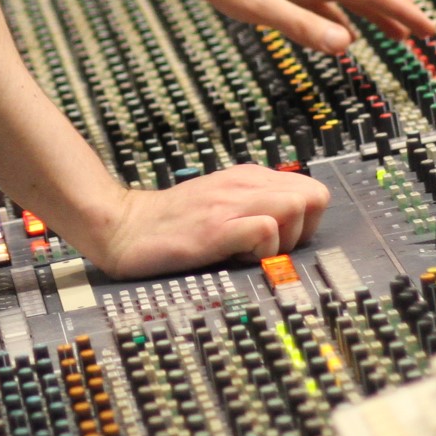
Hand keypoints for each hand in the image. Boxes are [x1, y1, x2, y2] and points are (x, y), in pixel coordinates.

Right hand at [89, 165, 330, 278]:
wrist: (121, 227)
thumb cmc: (171, 223)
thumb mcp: (221, 203)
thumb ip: (254, 205)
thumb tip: (293, 223)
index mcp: (247, 177)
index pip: (313, 191)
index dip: (308, 221)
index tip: (282, 239)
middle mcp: (243, 184)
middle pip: (314, 197)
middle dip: (303, 230)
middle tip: (270, 248)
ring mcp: (229, 204)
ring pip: (296, 207)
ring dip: (284, 240)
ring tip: (251, 252)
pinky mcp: (215, 228)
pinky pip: (267, 231)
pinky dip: (262, 251)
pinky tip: (237, 258)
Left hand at [164, 0, 430, 56]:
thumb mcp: (255, 6)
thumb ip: (300, 25)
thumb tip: (349, 44)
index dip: (403, 11)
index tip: (430, 31)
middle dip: (399, 11)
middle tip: (425, 35)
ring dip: (375, 16)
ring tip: (397, 37)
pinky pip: (321, 3)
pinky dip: (340, 19)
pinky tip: (342, 35)